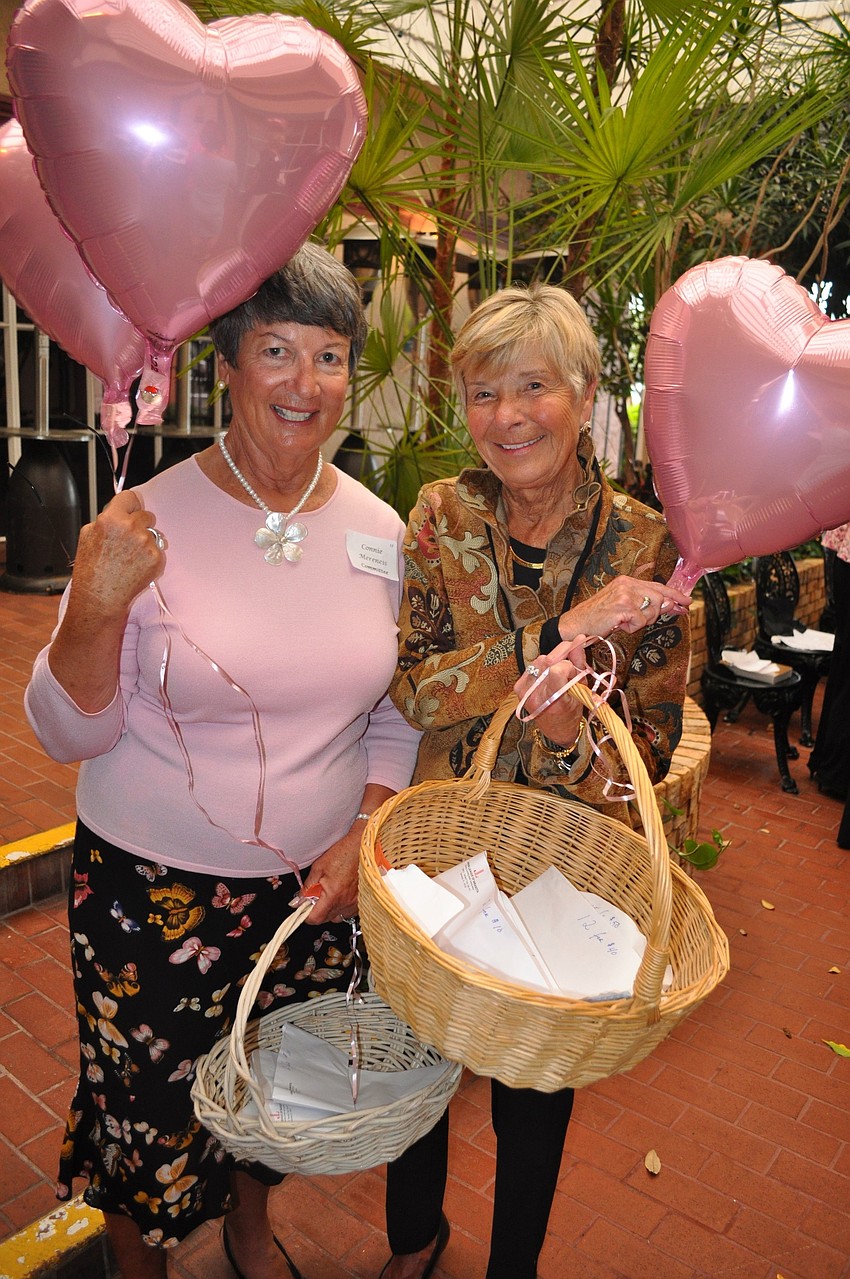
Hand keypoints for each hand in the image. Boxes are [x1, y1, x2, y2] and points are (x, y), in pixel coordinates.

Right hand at [70, 489, 165, 620]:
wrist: (100, 597)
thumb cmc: (91, 570)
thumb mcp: (88, 536)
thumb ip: (105, 519)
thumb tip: (118, 510)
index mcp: (111, 519)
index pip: (130, 497)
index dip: (130, 505)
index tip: (131, 510)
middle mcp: (131, 528)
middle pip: (146, 515)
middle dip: (140, 525)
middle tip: (129, 541)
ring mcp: (146, 543)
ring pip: (153, 534)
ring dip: (146, 541)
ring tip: (130, 557)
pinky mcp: (156, 558)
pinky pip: (158, 550)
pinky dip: (150, 557)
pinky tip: (136, 567)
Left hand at [300, 827, 359, 924]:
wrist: (362, 848)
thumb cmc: (343, 854)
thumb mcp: (318, 867)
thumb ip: (307, 886)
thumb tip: (299, 899)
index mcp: (333, 895)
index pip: (315, 918)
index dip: (306, 915)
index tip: (303, 908)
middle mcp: (346, 902)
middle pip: (326, 919)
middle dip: (317, 911)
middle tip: (315, 897)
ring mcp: (355, 903)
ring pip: (337, 917)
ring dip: (330, 910)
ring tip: (329, 895)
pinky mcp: (362, 901)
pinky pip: (348, 912)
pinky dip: (341, 907)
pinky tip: (340, 895)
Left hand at [515, 643, 584, 747]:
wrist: (555, 729)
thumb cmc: (572, 711)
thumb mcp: (582, 689)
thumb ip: (579, 663)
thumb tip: (579, 640)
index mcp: (554, 701)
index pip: (556, 670)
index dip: (567, 664)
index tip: (574, 669)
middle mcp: (536, 696)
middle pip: (547, 661)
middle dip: (562, 656)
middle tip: (570, 660)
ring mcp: (525, 692)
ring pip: (539, 660)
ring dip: (552, 661)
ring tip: (559, 672)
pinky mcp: (518, 688)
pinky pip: (532, 666)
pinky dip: (542, 666)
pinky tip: (548, 675)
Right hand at [558, 574, 689, 642]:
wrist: (576, 624)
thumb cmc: (598, 617)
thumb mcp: (624, 607)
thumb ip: (646, 604)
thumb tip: (671, 604)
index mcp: (627, 581)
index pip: (657, 586)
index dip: (674, 594)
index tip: (687, 602)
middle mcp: (627, 584)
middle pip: (659, 599)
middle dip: (654, 614)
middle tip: (637, 621)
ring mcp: (625, 595)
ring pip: (651, 611)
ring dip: (640, 622)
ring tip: (623, 622)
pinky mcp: (623, 607)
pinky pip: (640, 622)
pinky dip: (631, 628)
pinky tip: (618, 625)